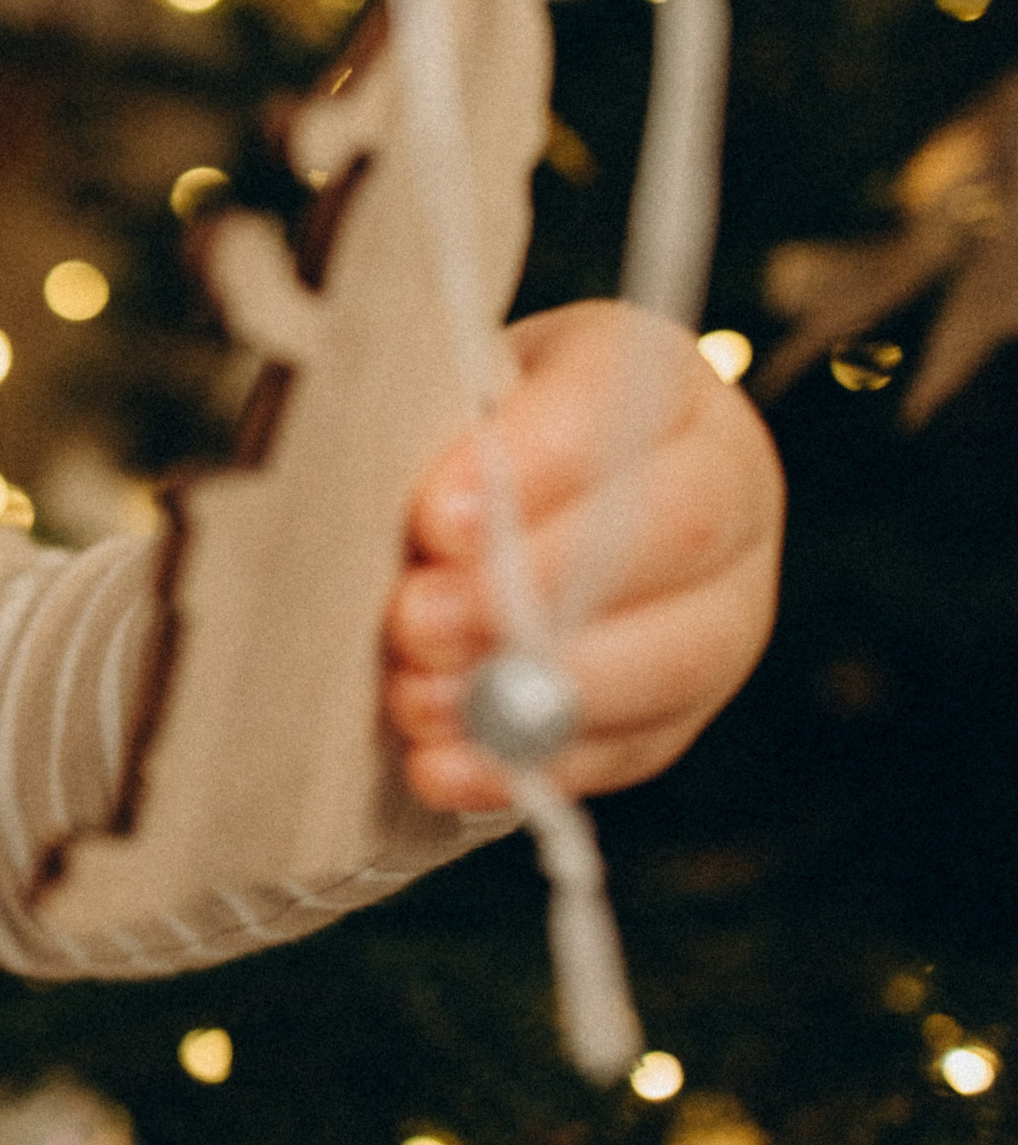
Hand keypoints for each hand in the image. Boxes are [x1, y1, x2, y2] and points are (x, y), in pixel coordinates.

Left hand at [383, 299, 783, 811]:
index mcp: (656, 376)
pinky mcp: (690, 701)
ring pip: (679, 654)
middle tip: (417, 619)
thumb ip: (440, 444)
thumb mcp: (446, 400)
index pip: (616, 406)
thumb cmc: (461, 435)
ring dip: (537, 690)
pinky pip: (636, 745)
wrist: (503, 494)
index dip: (528, 468)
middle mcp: (725, 479)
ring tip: (418, 700)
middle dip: (537, 587)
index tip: (433, 520)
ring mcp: (727, 597)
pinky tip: (445, 768)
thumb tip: (421, 536)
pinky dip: (532, 766)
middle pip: (674, 531)